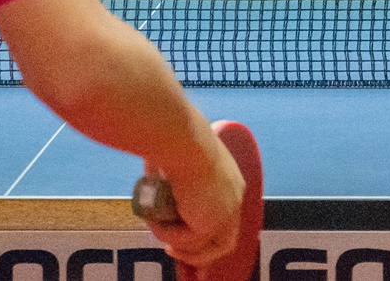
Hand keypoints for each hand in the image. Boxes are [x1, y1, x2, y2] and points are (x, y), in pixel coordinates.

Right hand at [142, 134, 245, 268]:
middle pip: (224, 237)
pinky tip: (155, 221)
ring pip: (209, 247)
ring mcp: (227, 214)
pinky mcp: (212, 225)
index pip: (224, 214)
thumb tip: (155, 184)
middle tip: (171, 248)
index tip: (183, 232)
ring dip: (180, 245)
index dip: (205, 227)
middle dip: (198, 248)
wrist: (182, 140)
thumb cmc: (177, 140)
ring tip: (157, 228)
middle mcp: (234, 198)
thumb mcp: (178, 159)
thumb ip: (173, 177)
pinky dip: (169, 235)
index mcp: (230, 180)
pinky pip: (188, 242)